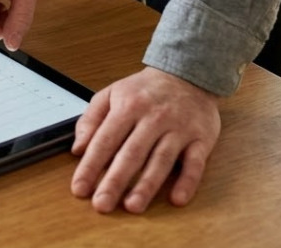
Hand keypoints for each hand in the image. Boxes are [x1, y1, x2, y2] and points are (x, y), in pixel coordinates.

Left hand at [71, 67, 220, 212]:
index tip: (80, 188)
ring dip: (146, 185)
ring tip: (132, 206)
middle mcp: (153, 118)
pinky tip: (177, 199)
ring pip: (161, 160)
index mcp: (128, 107)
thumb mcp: (111, 94)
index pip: (105, 140)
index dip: (91, 166)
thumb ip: (91, 120)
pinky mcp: (201, 139)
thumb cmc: (144, 90)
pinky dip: (187, 182)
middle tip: (102, 204)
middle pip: (131, 154)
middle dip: (115, 181)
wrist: (186, 74)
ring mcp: (178, 129)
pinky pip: (195, 163)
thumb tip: (79, 149)